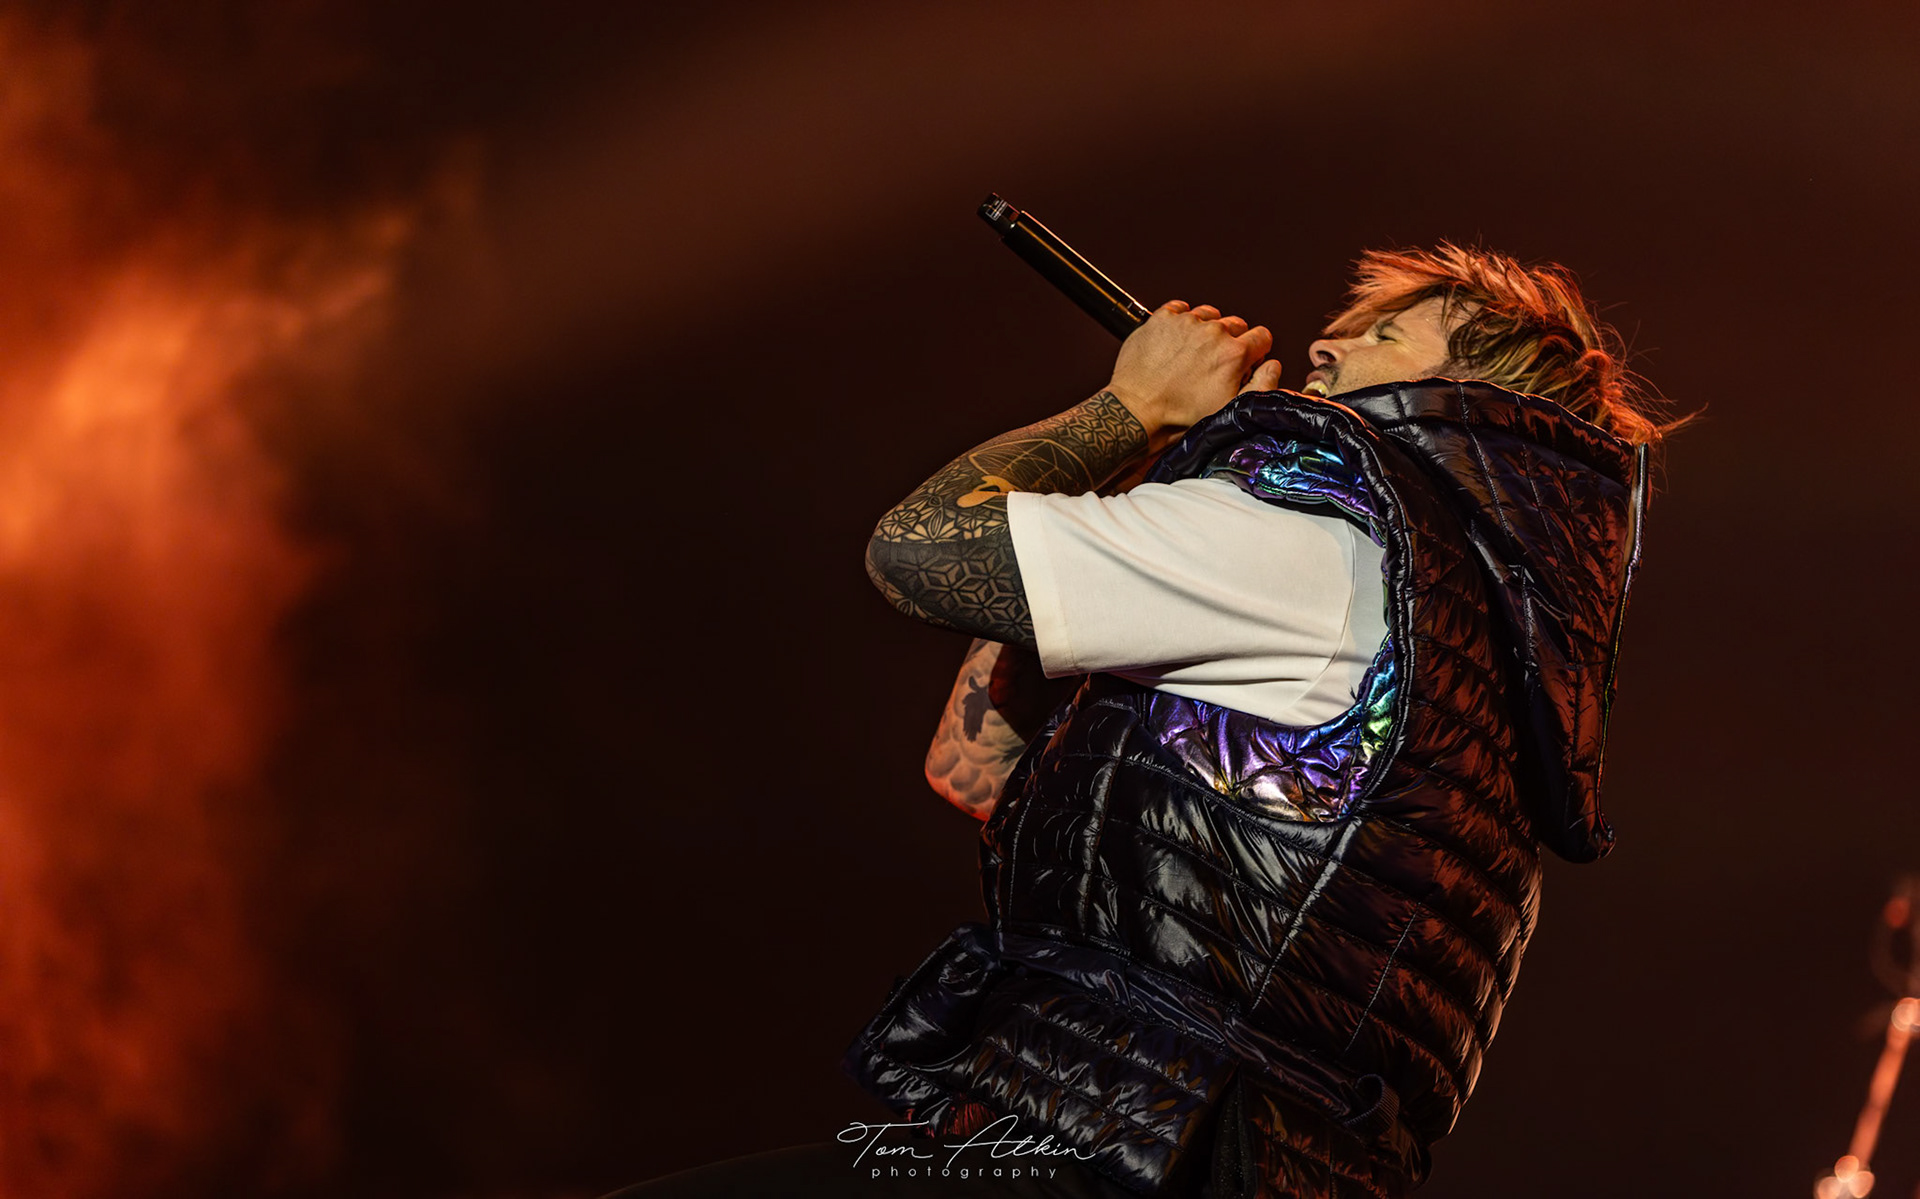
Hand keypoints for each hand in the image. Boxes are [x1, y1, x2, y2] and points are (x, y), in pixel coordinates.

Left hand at [1105, 300, 1275, 448]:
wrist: (1136, 410)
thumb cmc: (1178, 416)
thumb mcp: (1229, 409)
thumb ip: (1261, 385)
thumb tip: (1272, 366)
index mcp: (1233, 354)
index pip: (1262, 336)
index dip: (1255, 351)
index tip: (1244, 362)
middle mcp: (1212, 332)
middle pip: (1236, 325)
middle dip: (1231, 341)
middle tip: (1214, 363)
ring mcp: (1186, 322)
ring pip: (1208, 314)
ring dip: (1206, 329)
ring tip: (1193, 351)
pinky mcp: (1161, 319)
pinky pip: (1179, 308)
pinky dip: (1181, 320)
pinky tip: (1175, 339)